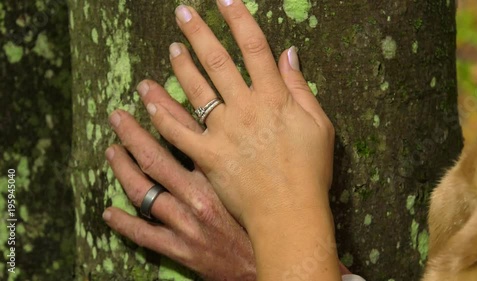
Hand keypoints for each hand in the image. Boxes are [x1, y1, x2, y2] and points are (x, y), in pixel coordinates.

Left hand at [103, 80, 254, 280]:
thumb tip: (254, 104)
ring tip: (111, 151)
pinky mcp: (181, 249)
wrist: (276, 260)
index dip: (164, 108)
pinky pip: (145, 235)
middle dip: (132, 134)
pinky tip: (109, 213)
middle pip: (156, 159)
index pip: (186, 134)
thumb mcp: (268, 175)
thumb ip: (255, 144)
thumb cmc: (272, 216)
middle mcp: (198, 196)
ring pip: (144, 193)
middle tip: (116, 116)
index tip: (148, 90)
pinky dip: (125, 223)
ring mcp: (186, 223)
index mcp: (220, 175)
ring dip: (123, 170)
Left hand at [145, 0, 334, 228]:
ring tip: (171, 48)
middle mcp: (245, 108)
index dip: (238, 20)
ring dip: (180, 66)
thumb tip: (289, 53)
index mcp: (274, 97)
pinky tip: (149, 99)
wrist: (290, 212)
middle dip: (199, 33)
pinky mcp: (208, 157)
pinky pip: (179, 132)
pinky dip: (163, 115)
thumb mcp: (319, 125)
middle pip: (218, 61)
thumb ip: (300, 87)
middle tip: (183, 13)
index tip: (224, 1)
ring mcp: (223, 132)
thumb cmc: (309, 171)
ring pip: (195, 90)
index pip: (254, 47)